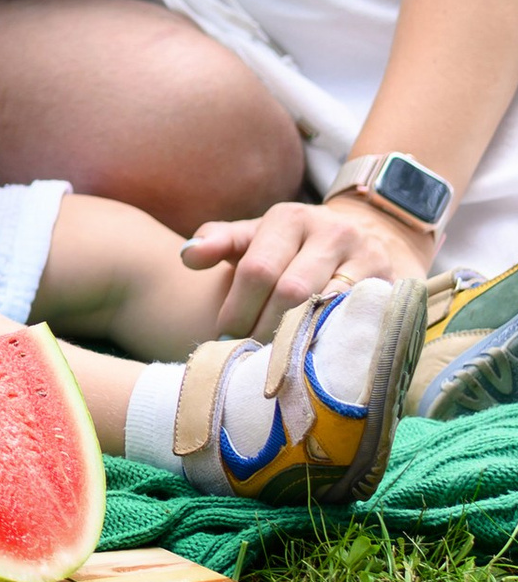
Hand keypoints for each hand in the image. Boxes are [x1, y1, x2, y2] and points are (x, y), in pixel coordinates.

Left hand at [182, 195, 435, 339]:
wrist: (370, 235)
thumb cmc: (294, 245)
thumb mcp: (256, 235)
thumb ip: (219, 242)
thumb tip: (187, 256)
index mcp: (290, 218)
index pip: (257, 268)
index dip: (237, 307)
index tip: (222, 335)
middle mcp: (332, 232)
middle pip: (291, 291)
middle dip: (263, 328)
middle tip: (245, 355)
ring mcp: (369, 258)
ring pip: (328, 307)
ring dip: (298, 340)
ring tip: (274, 363)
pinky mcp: (395, 286)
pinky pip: (361, 320)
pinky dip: (334, 341)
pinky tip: (314, 360)